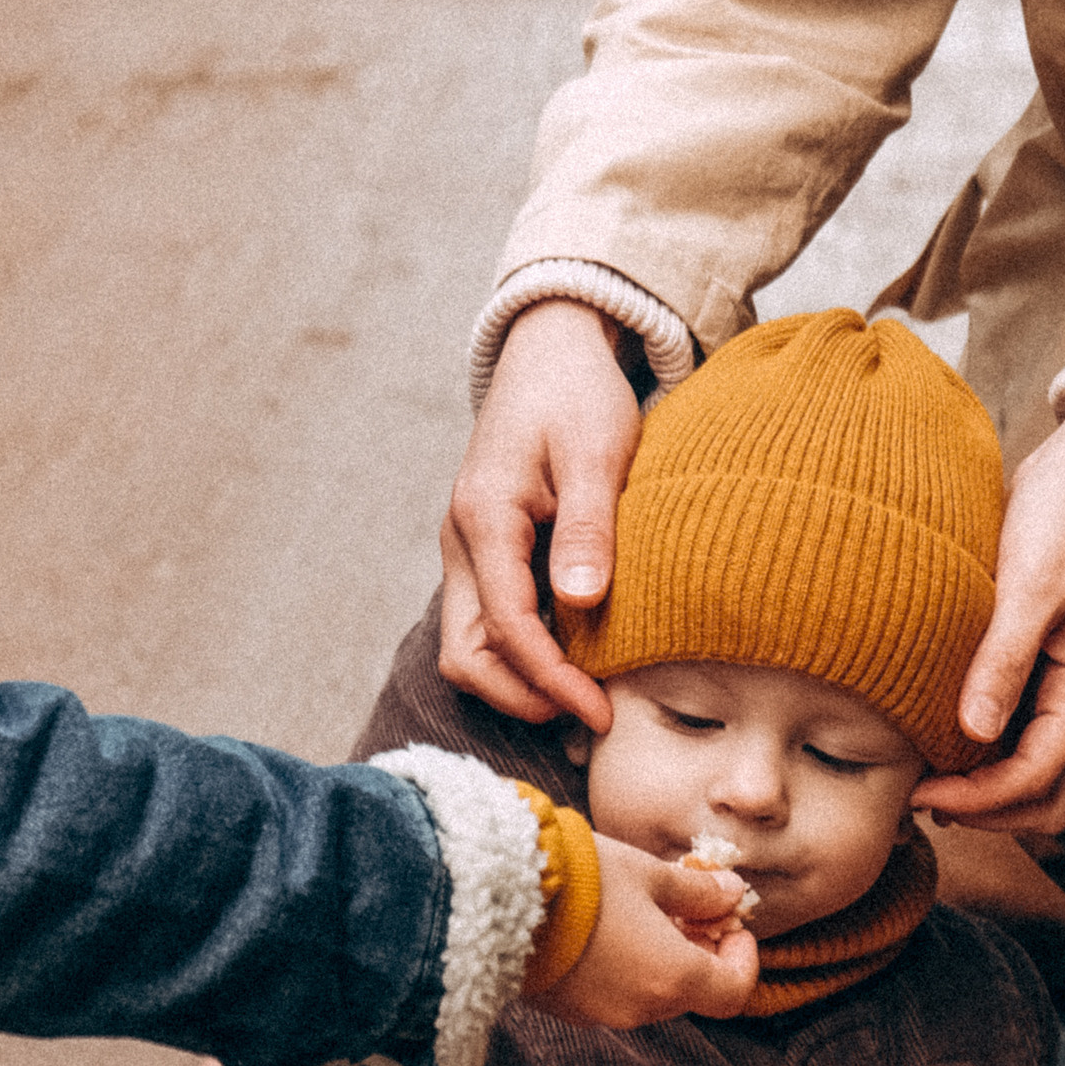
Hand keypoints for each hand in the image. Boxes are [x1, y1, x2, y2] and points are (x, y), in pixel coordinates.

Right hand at [442, 303, 642, 725]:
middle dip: (522, 696)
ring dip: (520, 679)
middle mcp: (463, 541)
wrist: (552, 351)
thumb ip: (589, 527)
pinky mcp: (487, 551)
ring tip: (587, 694)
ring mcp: (469, 548)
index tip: (601, 713)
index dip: (552, 680)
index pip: (507, 628)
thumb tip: (581, 602)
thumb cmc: (579, 394)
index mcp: (485, 518)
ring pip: (471, 644)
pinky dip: (525, 652)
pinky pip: (492, 620)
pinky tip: (578, 657)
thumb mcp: (597, 452)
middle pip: (466, 654)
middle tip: (591, 714)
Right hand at [552, 838, 758, 1025]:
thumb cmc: (582, 881)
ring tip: (645, 913)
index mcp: (673, 978)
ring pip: (652, 995)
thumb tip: (732, 894)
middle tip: (691, 910)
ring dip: (662, 961)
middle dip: (700, 954)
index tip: (732, 925)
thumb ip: (697, 892)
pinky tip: (607, 930)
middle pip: (692, 994)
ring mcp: (602, 1013)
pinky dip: (626, 969)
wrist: (497, 900)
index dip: (744, 960)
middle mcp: (642, 1009)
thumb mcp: (649, 875)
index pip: (734, 993)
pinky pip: (614, 995)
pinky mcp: (568, 1009)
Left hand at [915, 404, 1064, 831]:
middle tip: (919, 795)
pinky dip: (983, 748)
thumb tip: (973, 733)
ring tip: (923, 773)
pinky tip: (938, 732)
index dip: (978, 798)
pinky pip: (1019, 731)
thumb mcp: (1032, 584)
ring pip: (1032, 769)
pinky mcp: (1047, 665)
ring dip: (984, 785)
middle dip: (986, 809)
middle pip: (1043, 795)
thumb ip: (1004, 660)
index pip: (1036, 777)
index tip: (919, 790)